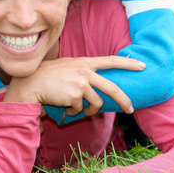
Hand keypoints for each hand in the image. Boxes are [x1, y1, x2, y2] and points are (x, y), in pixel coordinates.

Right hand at [3, 56, 143, 116]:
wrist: (31, 83)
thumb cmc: (47, 76)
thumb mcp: (68, 67)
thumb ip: (83, 70)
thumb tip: (96, 81)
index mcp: (85, 62)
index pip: (111, 60)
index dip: (128, 63)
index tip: (142, 66)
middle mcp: (85, 71)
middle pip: (112, 87)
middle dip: (124, 100)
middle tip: (130, 109)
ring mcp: (81, 83)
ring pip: (96, 103)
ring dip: (88, 111)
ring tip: (77, 109)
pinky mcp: (75, 95)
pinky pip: (80, 110)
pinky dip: (73, 112)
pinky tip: (64, 107)